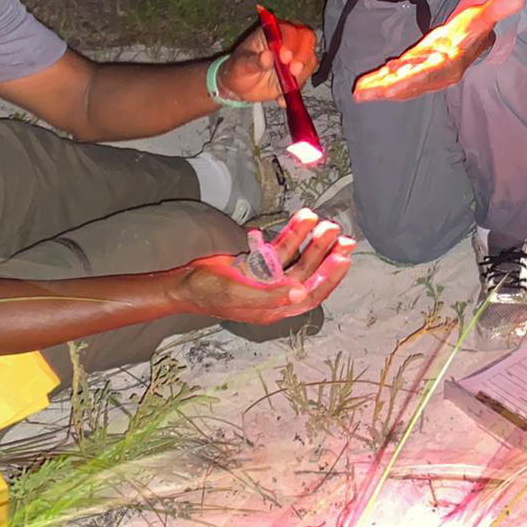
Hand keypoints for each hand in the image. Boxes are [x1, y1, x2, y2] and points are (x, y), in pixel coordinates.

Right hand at [177, 209, 354, 323]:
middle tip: (342, 237)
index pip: (310, 295)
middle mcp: (276, 293)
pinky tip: (304, 217)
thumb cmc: (209, 292)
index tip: (343, 259)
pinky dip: (292, 233)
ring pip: (297, 257)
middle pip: (308, 273)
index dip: (329, 279)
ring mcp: (269, 277)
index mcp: (275, 308)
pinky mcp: (260, 262)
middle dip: (325, 256)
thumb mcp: (238, 294)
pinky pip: (282, 247)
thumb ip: (270, 295)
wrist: (184, 281)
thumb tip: (301, 292)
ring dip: (312, 241)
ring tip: (326, 222)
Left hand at [216, 15, 317, 101]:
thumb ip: (254, 61)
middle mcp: (287, 40)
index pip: (290, 30)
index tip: (284, 58)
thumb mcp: (241, 65)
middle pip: (307, 39)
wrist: (239, 86)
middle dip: (303, 56)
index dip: (290, 42)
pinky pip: (305, 79)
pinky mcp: (298, 73)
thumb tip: (267, 56)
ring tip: (283, 88)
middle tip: (293, 72)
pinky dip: (296, 90)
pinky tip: (281, 99)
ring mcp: (295, 56)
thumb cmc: (238, 69)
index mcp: (272, 31)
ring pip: (310, 60)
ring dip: (301, 75)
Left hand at [353, 0, 524, 101]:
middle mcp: (437, 74)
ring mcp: (424, 74)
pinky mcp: (414, 69)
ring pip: (400, 84)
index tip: (393, 84)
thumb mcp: (484, 15)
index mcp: (452, 64)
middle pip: (411, 84)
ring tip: (358, 93)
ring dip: (379, 89)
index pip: (432, 73)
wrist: (469, 35)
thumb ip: (497, 9)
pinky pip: (395, 77)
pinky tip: (363, 85)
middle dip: (388, 89)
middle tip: (365, 94)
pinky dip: (379, 81)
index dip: (413, 79)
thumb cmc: (474, 25)